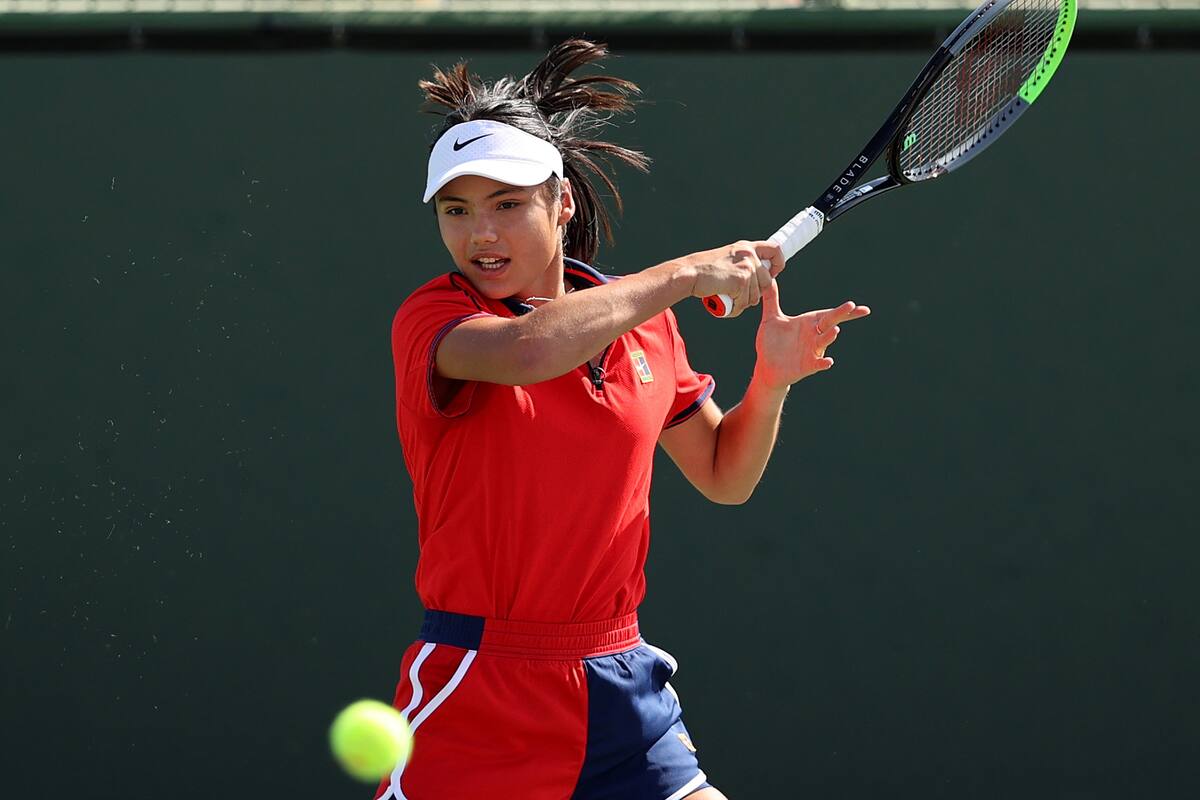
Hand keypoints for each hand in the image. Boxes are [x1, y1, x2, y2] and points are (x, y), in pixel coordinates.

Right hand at [684, 240, 785, 317]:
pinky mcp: (741, 281)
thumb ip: (742, 263)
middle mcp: (749, 255)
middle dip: (755, 293)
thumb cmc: (704, 270)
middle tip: (739, 294)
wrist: (690, 273)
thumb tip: (756, 277)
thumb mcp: (727, 259)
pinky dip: (735, 308)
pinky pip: (745, 303)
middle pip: (767, 281)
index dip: (778, 263)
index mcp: (746, 247)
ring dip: (742, 303)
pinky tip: (725, 304)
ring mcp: (746, 267)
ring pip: (755, 296)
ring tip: (728, 298)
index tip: (773, 273)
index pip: (774, 250)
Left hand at [752, 278, 870, 388]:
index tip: (855, 304)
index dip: (843, 309)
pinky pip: (817, 364)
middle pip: (829, 322)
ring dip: (830, 336)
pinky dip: (823, 363)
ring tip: (835, 330)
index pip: (828, 313)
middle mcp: (814, 335)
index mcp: (808, 323)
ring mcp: (811, 351)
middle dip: (840, 314)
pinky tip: (828, 362)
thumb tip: (768, 279)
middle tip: (851, 306)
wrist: (766, 368)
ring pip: (824, 342)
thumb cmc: (771, 343)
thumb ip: (771, 300)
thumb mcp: (771, 319)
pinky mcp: (806, 366)